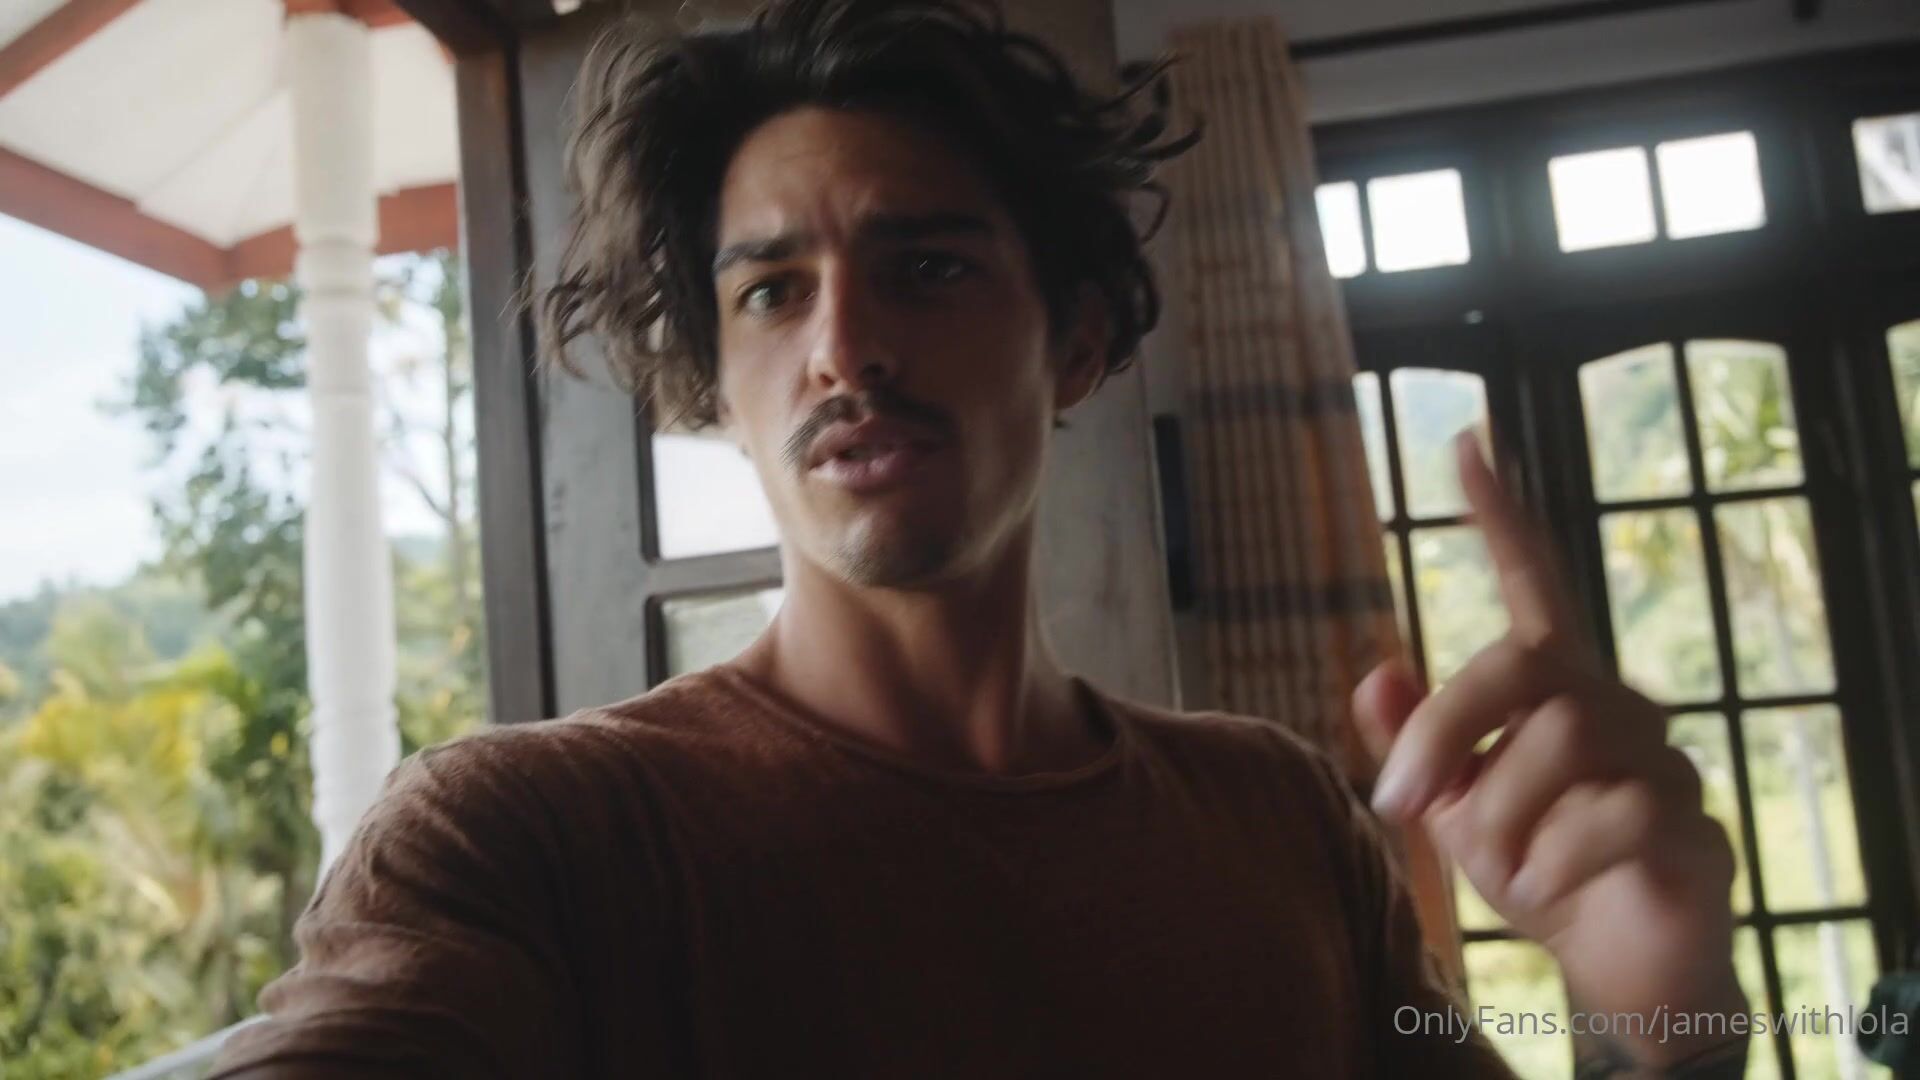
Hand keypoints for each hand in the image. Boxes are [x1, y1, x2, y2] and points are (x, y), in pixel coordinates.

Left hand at [1354, 433, 1745, 1067]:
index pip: (1531, 580)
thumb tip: (1373, 672)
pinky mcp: (1690, 820)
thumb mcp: (1454, 807)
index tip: (1465, 441)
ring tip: (1496, 863)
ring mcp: (1661, 757)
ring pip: (1560, 746)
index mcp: (1552, 687)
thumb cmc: (1534, 864)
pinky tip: (1550, 884)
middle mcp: (1612, 701)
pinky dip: (1553, 860)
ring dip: (1500, 815)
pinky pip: (1609, 817)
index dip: (1500, 515)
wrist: (1611, 961)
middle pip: (1518, 670)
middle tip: (1399, 805)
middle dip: (1443, 735)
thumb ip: (1417, 744)